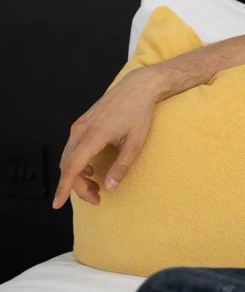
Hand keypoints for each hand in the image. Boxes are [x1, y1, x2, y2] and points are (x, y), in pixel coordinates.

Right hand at [52, 69, 158, 209]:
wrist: (138, 87)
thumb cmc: (139, 112)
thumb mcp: (136, 142)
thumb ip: (122, 166)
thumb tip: (110, 187)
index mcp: (94, 135)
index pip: (72, 167)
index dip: (64, 187)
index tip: (57, 204)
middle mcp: (81, 130)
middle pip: (68, 165)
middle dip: (77, 186)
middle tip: (95, 198)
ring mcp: (80, 125)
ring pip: (68, 157)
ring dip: (78, 175)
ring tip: (95, 187)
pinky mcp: (82, 123)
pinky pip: (72, 147)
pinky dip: (77, 163)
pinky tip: (91, 169)